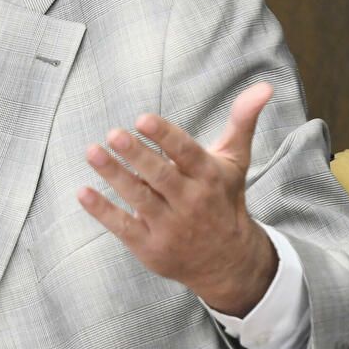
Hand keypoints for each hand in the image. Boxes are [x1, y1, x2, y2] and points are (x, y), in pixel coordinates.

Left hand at [77, 82, 278, 316]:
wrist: (228, 262)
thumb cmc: (224, 200)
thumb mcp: (235, 160)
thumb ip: (242, 121)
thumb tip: (264, 86)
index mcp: (209, 177)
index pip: (186, 153)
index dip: (165, 136)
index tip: (143, 119)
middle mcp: (190, 202)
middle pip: (160, 175)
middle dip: (136, 155)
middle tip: (113, 133)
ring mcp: (169, 226)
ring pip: (139, 198)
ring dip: (114, 175)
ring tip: (92, 152)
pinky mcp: (150, 247)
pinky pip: (123, 227)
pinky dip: (103, 211)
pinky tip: (83, 192)